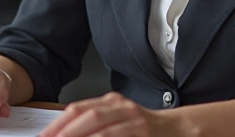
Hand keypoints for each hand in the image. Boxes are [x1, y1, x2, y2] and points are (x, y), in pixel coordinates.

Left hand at [39, 92, 170, 136]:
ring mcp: (132, 116)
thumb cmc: (143, 130)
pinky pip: (115, 135)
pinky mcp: (142, 129)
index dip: (57, 124)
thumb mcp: (117, 122)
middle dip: (63, 131)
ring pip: (98, 125)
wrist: (177, 130)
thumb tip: (64, 135)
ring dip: (77, 136)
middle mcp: (119, 105)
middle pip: (83, 115)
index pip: (76, 109)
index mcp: (110, 102)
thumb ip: (95, 126)